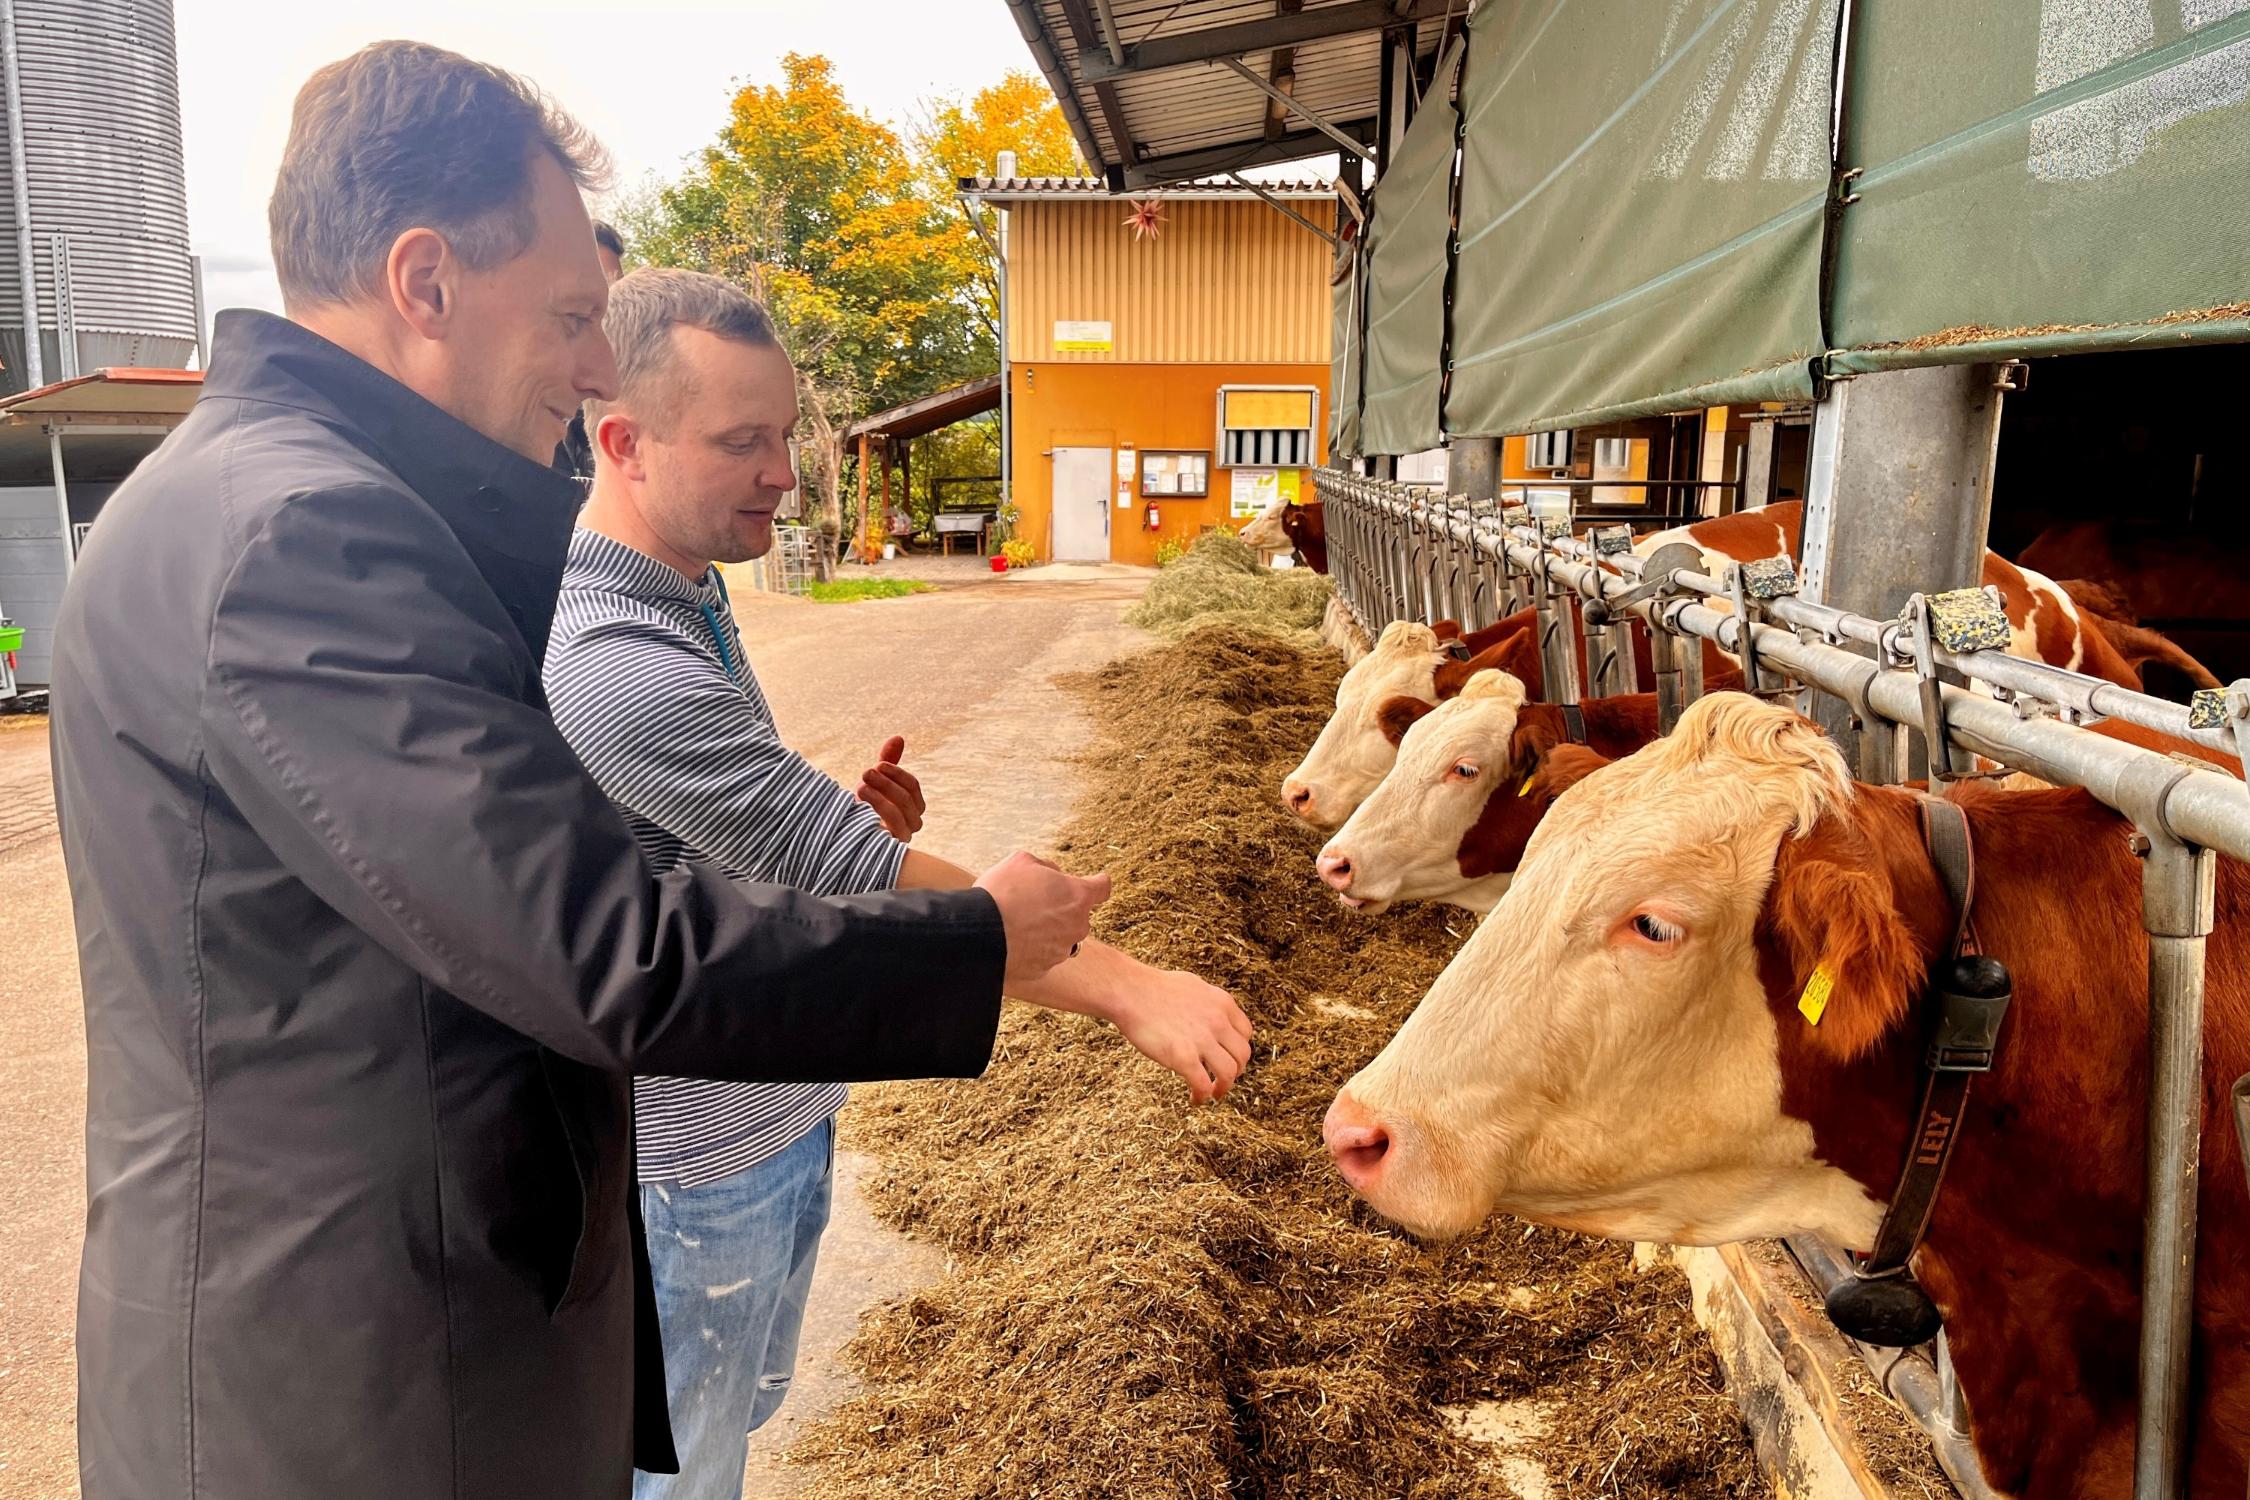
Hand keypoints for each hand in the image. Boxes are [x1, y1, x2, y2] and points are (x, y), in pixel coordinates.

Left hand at [855, 735, 923, 841]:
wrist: (846, 834)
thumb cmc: (864, 806)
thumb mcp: (875, 782)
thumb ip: (887, 762)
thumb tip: (898, 737)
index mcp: (914, 806)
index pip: (912, 785)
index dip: (896, 773)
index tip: (877, 765)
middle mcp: (913, 823)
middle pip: (906, 798)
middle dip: (886, 782)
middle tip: (865, 773)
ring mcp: (902, 836)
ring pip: (898, 814)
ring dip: (878, 797)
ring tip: (860, 787)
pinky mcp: (889, 847)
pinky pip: (888, 830)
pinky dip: (875, 814)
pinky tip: (859, 805)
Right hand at [976, 852, 1110, 986]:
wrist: (981, 935)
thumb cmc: (1002, 893)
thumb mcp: (1021, 861)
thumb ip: (1045, 866)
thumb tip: (1053, 875)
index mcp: (1077, 896)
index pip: (1102, 888)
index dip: (1097, 883)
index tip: (1094, 883)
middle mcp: (1077, 926)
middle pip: (1077, 915)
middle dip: (1060, 909)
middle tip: (1031, 903)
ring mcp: (1061, 951)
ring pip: (1059, 937)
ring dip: (1045, 931)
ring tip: (1016, 925)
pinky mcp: (1044, 970)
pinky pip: (1041, 957)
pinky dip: (1030, 950)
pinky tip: (1010, 943)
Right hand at [1103, 965, 1252, 1103]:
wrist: (1130, 992)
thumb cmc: (1152, 988)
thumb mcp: (1193, 986)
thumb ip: (1207, 1002)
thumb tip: (1210, 1014)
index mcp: (1222, 1003)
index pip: (1245, 1033)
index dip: (1238, 1049)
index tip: (1229, 1058)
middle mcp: (1218, 1021)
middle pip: (1242, 1055)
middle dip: (1236, 1071)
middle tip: (1223, 1079)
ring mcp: (1202, 1040)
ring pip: (1229, 1073)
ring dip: (1224, 1088)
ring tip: (1212, 1093)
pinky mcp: (1184, 1057)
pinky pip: (1203, 1085)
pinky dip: (1202, 1096)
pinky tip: (1195, 1098)